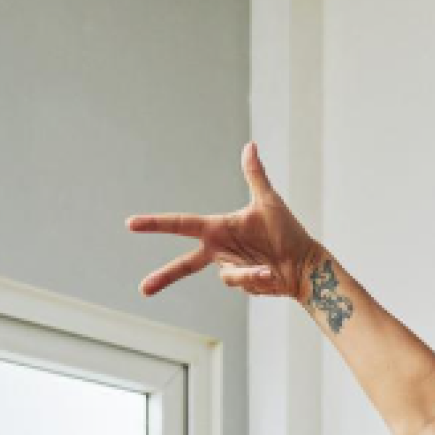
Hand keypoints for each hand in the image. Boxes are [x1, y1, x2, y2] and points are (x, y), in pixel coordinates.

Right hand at [128, 141, 321, 301]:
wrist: (303, 262)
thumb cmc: (287, 230)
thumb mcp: (268, 201)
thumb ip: (255, 175)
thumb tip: (250, 146)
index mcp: (218, 229)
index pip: (181, 224)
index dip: (156, 224)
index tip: (131, 224)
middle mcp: (220, 251)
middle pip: (185, 265)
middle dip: (164, 276)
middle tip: (143, 289)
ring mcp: (231, 270)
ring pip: (227, 277)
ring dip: (248, 273)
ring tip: (269, 270)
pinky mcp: (242, 286)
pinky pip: (243, 283)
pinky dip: (256, 278)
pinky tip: (271, 275)